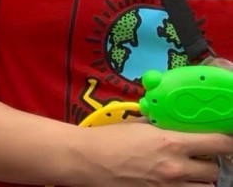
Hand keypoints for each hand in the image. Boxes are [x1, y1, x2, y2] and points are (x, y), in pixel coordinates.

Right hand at [73, 121, 232, 185]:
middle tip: (197, 156)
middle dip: (208, 163)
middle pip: (214, 170)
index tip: (224, 139)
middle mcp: (176, 168)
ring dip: (199, 180)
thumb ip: (163, 127)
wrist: (87, 160)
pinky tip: (172, 181)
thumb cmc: (109, 139)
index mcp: (172, 143)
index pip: (218, 143)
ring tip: (186, 172)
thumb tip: (176, 125)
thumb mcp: (139, 125)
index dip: (226, 141)